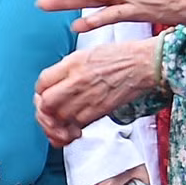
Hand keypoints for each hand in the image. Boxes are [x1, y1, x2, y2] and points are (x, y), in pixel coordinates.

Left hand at [33, 39, 163, 146]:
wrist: (146, 63)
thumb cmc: (121, 56)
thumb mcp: (88, 53)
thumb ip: (68, 68)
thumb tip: (55, 82)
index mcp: (72, 63)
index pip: (42, 82)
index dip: (40, 92)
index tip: (44, 96)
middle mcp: (77, 80)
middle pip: (46, 102)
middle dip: (44, 110)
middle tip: (49, 113)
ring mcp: (88, 96)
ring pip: (59, 117)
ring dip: (56, 124)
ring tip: (60, 125)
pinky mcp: (100, 109)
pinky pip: (77, 125)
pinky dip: (71, 131)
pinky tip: (74, 130)